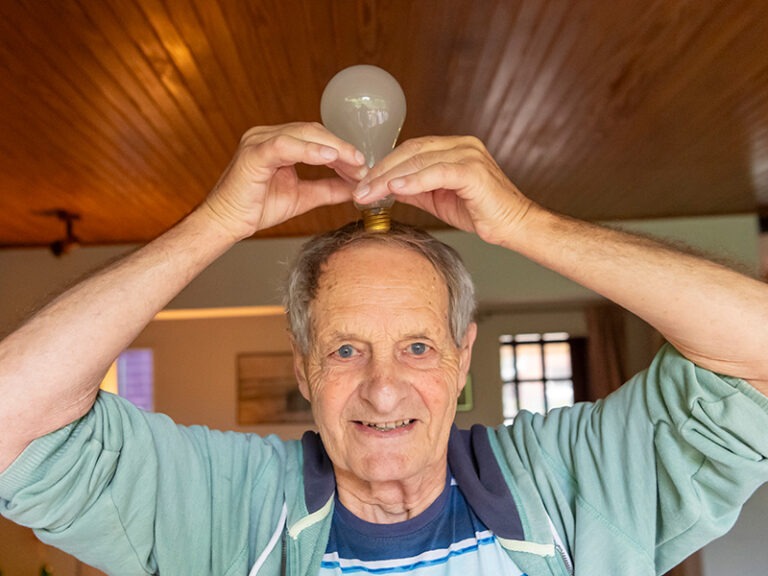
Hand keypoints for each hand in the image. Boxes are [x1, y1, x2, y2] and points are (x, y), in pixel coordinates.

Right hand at [202, 123, 367, 239]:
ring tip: (354, 162)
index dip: (342, 150)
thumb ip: (327, 189)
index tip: (362, 167)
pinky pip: (286, 146)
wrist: (227, 223)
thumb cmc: (257, 208)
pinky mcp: (254, 153)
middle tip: (363, 164)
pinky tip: (330, 158)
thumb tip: (354, 188)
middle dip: (342, 148)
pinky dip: (310, 151)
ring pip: (304, 134)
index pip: (317, 138)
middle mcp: (268, 135)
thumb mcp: (303, 197)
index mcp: (279, 143)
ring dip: (333, 148)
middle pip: (314, 132)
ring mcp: (259, 141)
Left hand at [353, 136, 534, 246]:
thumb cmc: (480, 212)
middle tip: (358, 189)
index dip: (383, 165)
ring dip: (390, 177)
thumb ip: (413, 189)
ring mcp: (468, 155)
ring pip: (419, 160)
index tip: (361, 182)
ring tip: (369, 193)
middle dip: (381, 171)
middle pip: (410, 151)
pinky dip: (414, 180)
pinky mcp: (473, 171)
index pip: (409, 150)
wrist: (513, 226)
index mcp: (453, 148)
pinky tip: (395, 189)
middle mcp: (461, 145)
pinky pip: (437, 173)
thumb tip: (386, 187)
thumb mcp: (437, 198)